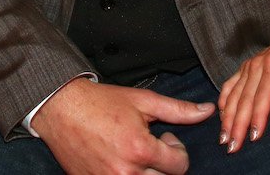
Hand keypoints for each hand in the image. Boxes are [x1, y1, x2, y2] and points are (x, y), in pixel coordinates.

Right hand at [32, 76, 213, 173]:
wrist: (62, 109)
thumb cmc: (101, 103)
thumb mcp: (144, 101)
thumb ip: (179, 110)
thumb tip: (207, 111)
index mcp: (140, 149)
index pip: (180, 166)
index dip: (177, 150)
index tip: (165, 138)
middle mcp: (126, 172)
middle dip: (164, 164)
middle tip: (151, 145)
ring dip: (148, 172)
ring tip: (138, 153)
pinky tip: (122, 160)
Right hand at [217, 25, 269, 152]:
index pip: (263, 96)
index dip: (258, 117)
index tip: (254, 136)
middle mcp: (257, 65)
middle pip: (244, 99)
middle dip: (237, 124)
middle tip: (233, 146)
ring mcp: (248, 66)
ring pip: (233, 95)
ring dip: (227, 117)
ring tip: (224, 138)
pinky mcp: (244, 68)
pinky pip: (229, 85)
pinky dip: (223, 101)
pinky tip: (221, 117)